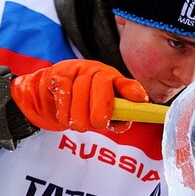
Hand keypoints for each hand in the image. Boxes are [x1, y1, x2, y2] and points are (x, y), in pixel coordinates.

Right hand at [10, 59, 147, 132]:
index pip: (125, 83)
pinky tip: (66, 118)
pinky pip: (63, 94)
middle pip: (101, 84)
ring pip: (80, 92)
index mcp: (113, 79)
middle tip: (98, 125)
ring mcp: (78, 70)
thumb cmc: (85, 100)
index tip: (140, 99)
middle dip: (100, 109)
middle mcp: (97, 70)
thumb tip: (124, 124)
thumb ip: (116, 117)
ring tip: (79, 125)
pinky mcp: (60, 74)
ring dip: (79, 115)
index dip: (133, 90)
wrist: (54, 90)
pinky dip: (64, 111)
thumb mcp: (103, 108)